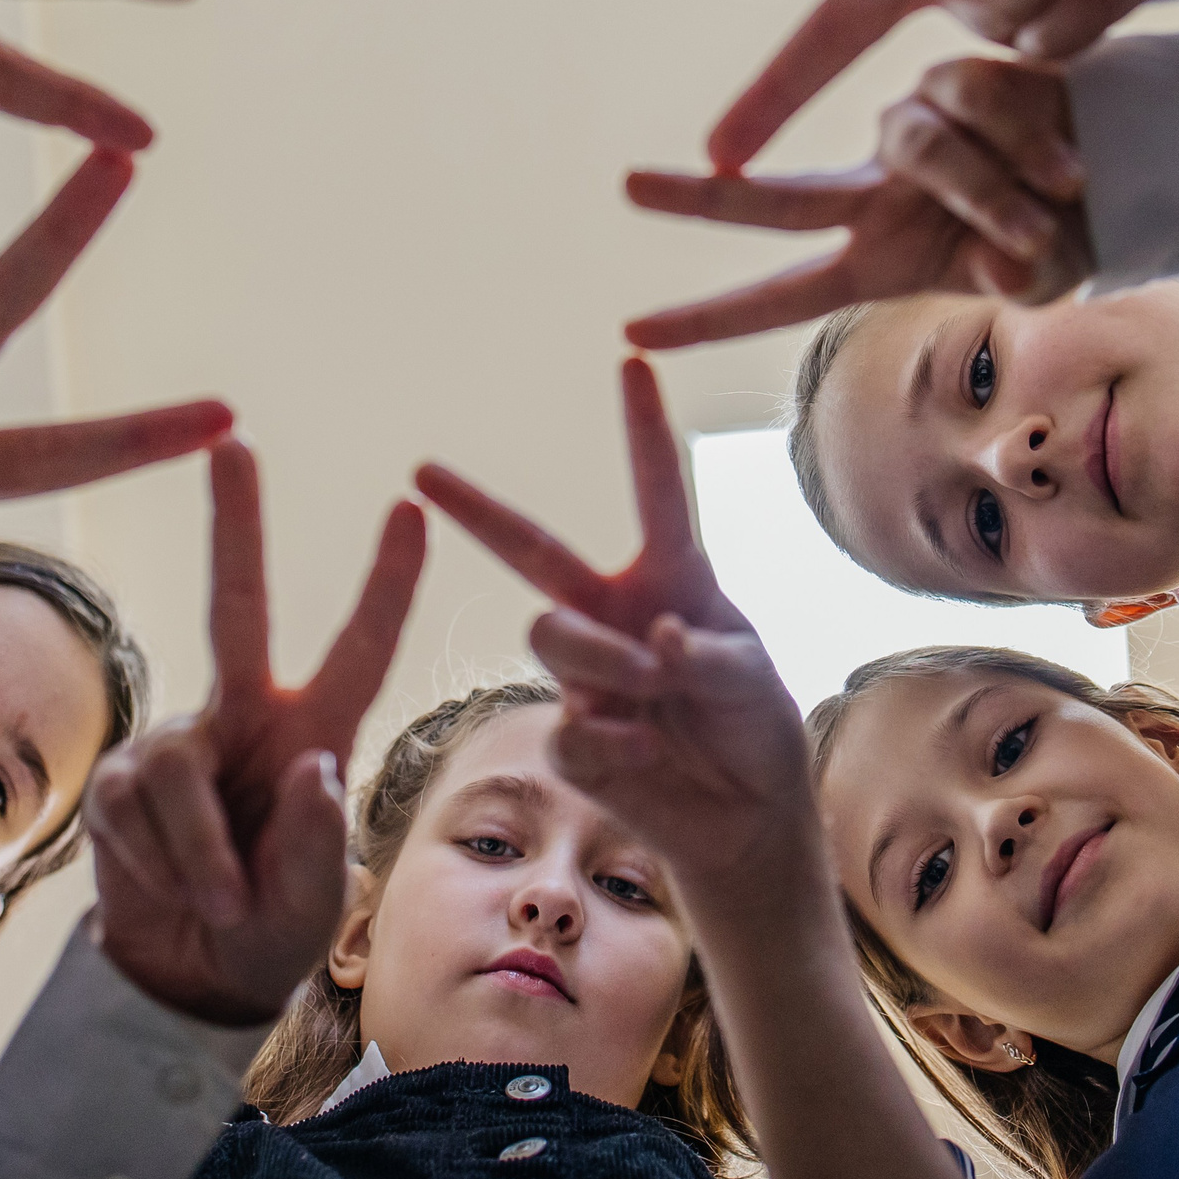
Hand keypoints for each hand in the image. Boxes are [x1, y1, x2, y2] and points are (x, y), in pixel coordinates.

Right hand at [85, 439, 426, 1023]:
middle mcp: (246, 716)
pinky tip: (169, 887)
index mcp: (316, 732)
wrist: (190, 975)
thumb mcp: (311, 900)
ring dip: (202, 853)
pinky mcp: (119, 776)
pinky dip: (159, 861)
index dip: (386, 584)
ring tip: (225, 904)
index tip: (411, 508)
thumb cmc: (274, 929)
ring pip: (179, 771)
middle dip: (234, 521)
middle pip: (235, 603)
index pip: (360, 650)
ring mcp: (179, 741)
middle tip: (234, 442)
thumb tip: (308, 766)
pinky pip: (135, 806)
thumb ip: (313, 841)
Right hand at [413, 354, 808, 882]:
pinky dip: (613, 745)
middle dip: (475, 508)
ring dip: (605, 663)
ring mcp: (585, 676)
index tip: (632, 358)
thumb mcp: (753, 682)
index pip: (655, 492)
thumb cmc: (754, 728)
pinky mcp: (572, 740)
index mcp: (669, 580)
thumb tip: (657, 641)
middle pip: (532, 551)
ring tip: (655, 696)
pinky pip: (568, 727)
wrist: (745, 820)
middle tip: (424, 471)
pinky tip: (647, 759)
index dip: (642, 428)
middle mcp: (613, 615)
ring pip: (552, 637)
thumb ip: (710, 654)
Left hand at [623, 58, 1092, 346]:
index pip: (781, 295)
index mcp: (876, 258)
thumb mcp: (1042, 272)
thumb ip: (1020, 274)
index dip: (710, 318)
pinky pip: (976, 99)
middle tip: (624, 188)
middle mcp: (875, 192)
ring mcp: (911, 133)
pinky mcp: (959, 78)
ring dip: (992, 180)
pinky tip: (1068, 157)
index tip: (632, 334)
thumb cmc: (1071, 234)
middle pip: (776, 200)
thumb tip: (1003, 267)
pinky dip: (1026, 136)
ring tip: (1062, 194)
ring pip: (918, 143)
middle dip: (704, 197)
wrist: (1127, 162)